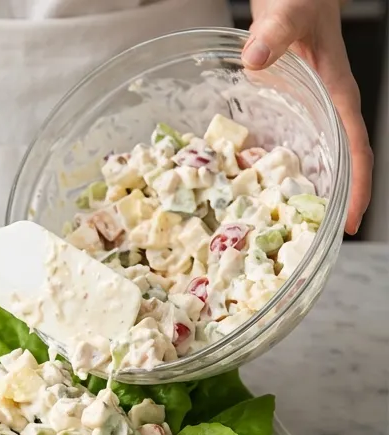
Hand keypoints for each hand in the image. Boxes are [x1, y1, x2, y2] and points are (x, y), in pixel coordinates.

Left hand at [244, 0, 372, 233]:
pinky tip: (244, 196)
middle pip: (333, 165)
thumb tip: (256, 58)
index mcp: (337, 94)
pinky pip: (278, 147)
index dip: (356, 186)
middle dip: (325, 205)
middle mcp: (324, 110)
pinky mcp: (282, 110)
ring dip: (295, 194)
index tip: (351, 222)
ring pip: (307, 161)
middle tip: (305, 245)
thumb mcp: (289, 13)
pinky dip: (266, 172)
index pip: (355, 147)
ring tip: (275, 236)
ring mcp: (303, 112)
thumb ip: (274, 32)